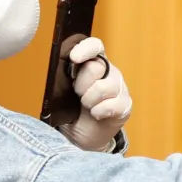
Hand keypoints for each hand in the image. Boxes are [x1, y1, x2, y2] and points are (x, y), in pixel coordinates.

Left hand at [57, 36, 131, 152]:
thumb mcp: (64, 90)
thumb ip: (63, 76)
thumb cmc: (73, 110)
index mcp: (94, 63)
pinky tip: (96, 115)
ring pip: (102, 88)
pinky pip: (110, 105)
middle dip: (81, 84)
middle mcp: (109, 73)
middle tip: (77, 95)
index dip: (86, 49)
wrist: (83, 135)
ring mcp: (119, 89)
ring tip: (86, 107)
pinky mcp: (125, 106)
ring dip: (89, 101)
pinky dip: (98, 112)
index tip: (74, 58)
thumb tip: (56, 68)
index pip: (95, 46)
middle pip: (95, 68)